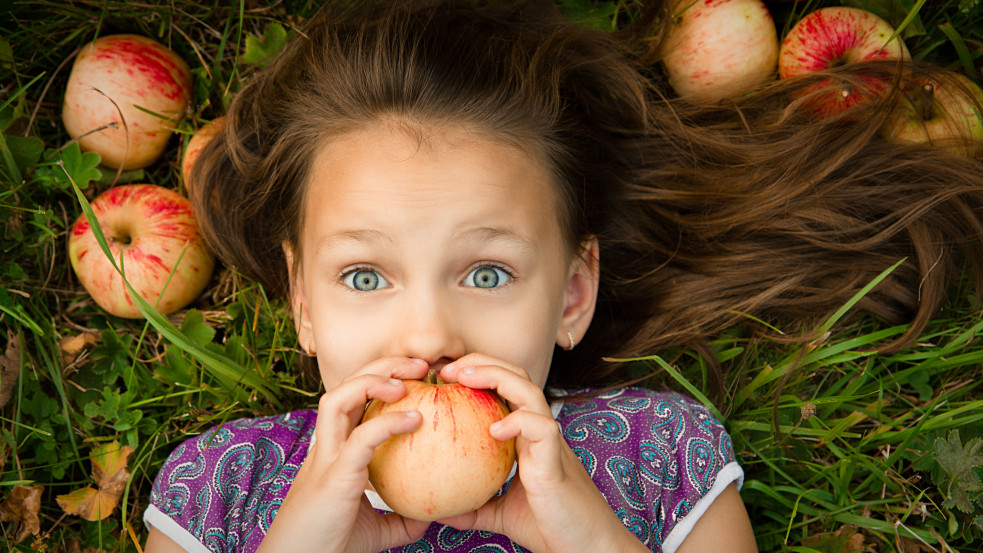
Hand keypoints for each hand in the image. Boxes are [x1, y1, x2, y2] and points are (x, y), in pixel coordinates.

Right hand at [257, 357, 430, 552]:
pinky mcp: (333, 476)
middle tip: (420, 366)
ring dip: (374, 380)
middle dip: (382, 366)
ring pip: (339, 399)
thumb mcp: (376, 531)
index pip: (354, 401)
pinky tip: (415, 419)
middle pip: (345, 387)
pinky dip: (388, 422)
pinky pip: (361, 438)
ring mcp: (326, 459)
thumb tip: (433, 514)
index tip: (419, 378)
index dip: (381, 380)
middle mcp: (326, 447)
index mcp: (334, 452)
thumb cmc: (330, 547)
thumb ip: (401, 518)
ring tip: (408, 381)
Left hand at [437, 354, 646, 552]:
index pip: (505, 390)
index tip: (444, 379)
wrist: (587, 549)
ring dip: (496, 377)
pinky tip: (494, 430)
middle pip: (516, 377)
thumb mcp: (500, 515)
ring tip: (465, 379)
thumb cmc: (551, 528)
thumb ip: (474, 507)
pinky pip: (541, 427)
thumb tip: (438, 511)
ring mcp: (551, 444)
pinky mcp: (557, 461)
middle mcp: (540, 433)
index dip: (478, 375)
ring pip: (529, 391)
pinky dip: (518, 421)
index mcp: (527, 438)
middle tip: (447, 370)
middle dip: (482, 364)